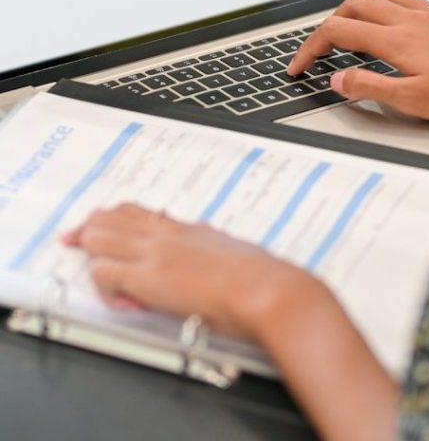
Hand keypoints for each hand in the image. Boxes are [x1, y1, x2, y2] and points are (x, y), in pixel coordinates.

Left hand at [63, 203, 313, 338]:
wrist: (268, 291)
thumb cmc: (260, 277)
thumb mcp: (232, 250)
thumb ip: (212, 244)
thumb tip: (209, 243)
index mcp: (186, 229)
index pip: (135, 211)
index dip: (109, 218)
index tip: (95, 226)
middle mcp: (166, 235)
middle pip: (108, 218)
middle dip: (87, 231)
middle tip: (76, 243)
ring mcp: (155, 254)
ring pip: (97, 238)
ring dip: (91, 255)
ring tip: (100, 276)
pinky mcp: (148, 278)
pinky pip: (103, 275)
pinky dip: (103, 289)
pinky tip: (121, 301)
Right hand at [288, 0, 428, 121]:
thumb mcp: (412, 100)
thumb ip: (371, 88)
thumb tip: (338, 78)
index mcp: (395, 39)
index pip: (338, 32)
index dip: (310, 47)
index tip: (299, 66)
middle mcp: (412, 19)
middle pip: (357, 3)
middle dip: (333, 21)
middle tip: (325, 46)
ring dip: (367, 10)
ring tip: (363, 33)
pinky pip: (420, 2)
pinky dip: (402, 11)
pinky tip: (410, 30)